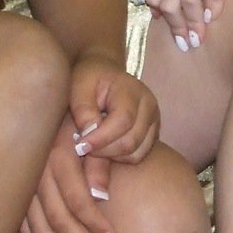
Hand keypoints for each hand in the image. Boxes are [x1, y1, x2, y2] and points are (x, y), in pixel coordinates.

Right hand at [19, 117, 117, 232]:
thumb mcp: (92, 131)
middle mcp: (38, 170)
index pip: (78, 200)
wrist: (42, 98)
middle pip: (58, 219)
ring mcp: (24, 181)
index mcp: (58, 153)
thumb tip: (101, 197)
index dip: (95, 224)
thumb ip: (98, 163)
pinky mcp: (15, 189)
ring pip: (39, 228)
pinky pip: (24, 225)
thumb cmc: (77, 115)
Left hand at [70, 54, 159, 168]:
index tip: (80, 145)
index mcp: (132, 90)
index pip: (123, 121)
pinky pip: (138, 156)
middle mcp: (148, 106)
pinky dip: (120, 158)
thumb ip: (83, 109)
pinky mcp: (152, 134)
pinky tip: (105, 146)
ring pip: (136, 153)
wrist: (105, 75)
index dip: (101, 138)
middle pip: (130, 141)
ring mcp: (153, 121)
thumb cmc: (91, 79)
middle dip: (104, 151)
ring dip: (112, 156)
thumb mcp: (79, 86)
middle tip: (83, 147)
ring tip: (94, 145)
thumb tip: (89, 134)